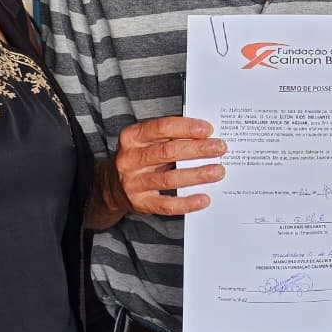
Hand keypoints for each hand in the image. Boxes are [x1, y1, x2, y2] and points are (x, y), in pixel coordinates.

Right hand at [106, 116, 226, 216]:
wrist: (111, 186)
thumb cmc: (138, 158)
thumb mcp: (145, 141)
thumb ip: (169, 136)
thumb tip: (204, 136)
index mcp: (132, 136)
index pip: (161, 127)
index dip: (186, 127)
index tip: (207, 130)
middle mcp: (129, 159)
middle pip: (167, 152)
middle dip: (197, 150)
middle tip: (219, 149)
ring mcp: (133, 182)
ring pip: (169, 178)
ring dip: (197, 175)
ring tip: (218, 171)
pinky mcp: (140, 203)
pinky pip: (166, 204)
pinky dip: (187, 202)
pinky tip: (203, 198)